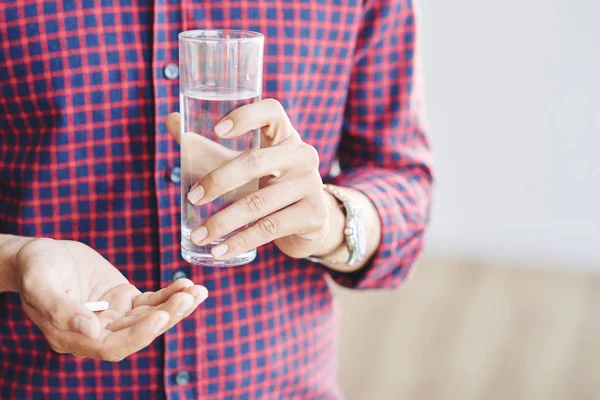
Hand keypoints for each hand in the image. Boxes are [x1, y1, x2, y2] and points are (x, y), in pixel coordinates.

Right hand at [15, 238, 207, 361]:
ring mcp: (114, 316)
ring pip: (150, 317)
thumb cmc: (35, 268)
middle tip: (190, 298)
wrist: (38, 255)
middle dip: (167, 317)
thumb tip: (91, 331)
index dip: (139, 336)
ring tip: (199, 291)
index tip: (161, 317)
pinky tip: (188, 285)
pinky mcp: (125, 299)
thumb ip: (61, 309)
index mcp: (74, 338)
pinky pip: (152, 301)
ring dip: (176, 306)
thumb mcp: (39, 284)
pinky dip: (170, 294)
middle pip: (139, 333)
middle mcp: (98, 332)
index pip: (113, 347)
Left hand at [166, 99, 343, 259]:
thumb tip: (170, 119)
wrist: (308, 222)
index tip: (216, 130)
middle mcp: (302, 155)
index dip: (246, 116)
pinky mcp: (313, 215)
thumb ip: (206, 146)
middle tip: (192, 198)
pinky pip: (270, 228)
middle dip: (218, 181)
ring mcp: (311, 185)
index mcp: (285, 134)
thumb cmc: (267, 184)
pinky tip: (220, 251)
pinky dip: (240, 242)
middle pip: (256, 161)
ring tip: (199, 235)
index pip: (271, 112)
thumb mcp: (240, 163)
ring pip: (259, 201)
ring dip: (223, 221)